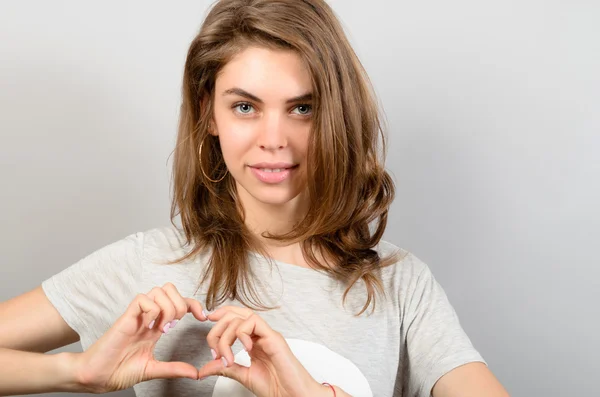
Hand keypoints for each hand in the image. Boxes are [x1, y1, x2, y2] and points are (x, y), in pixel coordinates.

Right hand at [74, 283, 207, 392]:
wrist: (97, 377)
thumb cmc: (119, 371)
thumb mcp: (154, 369)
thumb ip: (174, 369)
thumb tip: (195, 374)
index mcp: (156, 326)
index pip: (179, 302)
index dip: (193, 304)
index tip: (202, 317)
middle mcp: (148, 317)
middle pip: (170, 289)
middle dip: (181, 304)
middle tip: (174, 326)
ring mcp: (137, 316)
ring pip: (158, 291)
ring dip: (167, 308)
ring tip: (162, 328)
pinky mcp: (126, 318)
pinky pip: (143, 300)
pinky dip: (153, 311)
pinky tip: (150, 327)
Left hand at [197, 306, 324, 396]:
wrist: (293, 396)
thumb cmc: (276, 387)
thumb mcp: (243, 376)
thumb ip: (225, 368)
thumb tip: (204, 368)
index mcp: (254, 341)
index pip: (236, 317)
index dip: (220, 316)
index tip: (207, 327)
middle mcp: (260, 335)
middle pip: (235, 314)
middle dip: (217, 330)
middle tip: (214, 352)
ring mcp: (268, 335)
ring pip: (242, 316)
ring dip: (226, 336)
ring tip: (226, 357)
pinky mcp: (274, 338)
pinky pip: (254, 322)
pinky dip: (242, 334)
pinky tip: (244, 350)